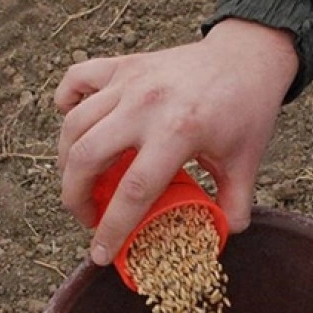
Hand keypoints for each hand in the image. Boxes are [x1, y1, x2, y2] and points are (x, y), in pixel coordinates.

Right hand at [55, 18, 298, 265]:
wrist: (247, 57)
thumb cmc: (246, 110)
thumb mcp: (245, 162)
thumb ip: (234, 204)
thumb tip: (221, 235)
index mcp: (179, 131)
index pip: (133, 191)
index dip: (112, 229)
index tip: (99, 255)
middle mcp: (146, 104)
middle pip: (87, 158)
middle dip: (75, 198)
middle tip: (87, 217)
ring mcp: (130, 81)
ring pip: (74, 125)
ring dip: (67, 160)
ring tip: (81, 182)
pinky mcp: (123, 65)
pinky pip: (76, 79)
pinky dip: (66, 101)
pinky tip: (72, 122)